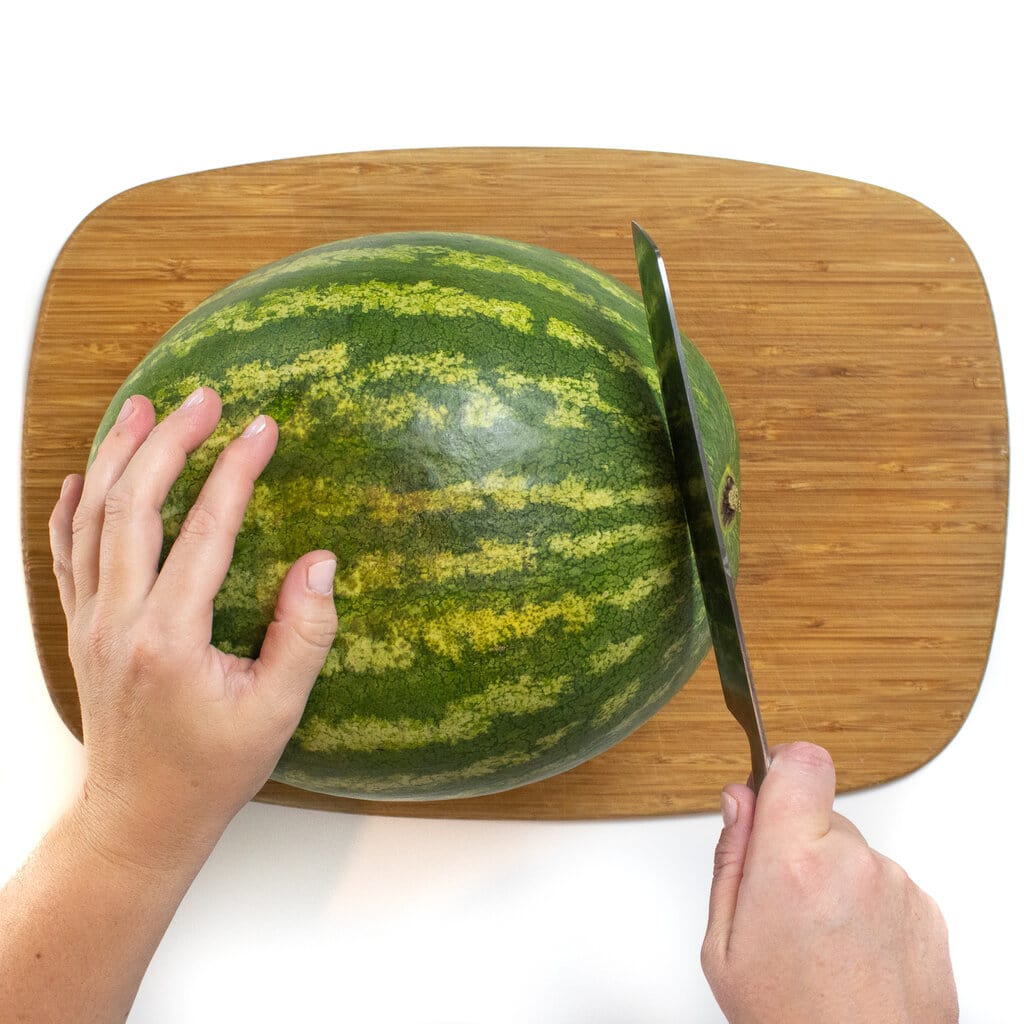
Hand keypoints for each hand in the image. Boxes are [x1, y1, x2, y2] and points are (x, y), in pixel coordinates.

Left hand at [49, 387, 338, 867]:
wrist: (139, 816)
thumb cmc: (211, 769)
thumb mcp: (277, 711)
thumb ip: (304, 633)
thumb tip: (321, 562)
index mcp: (171, 637)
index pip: (206, 529)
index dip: (235, 470)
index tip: (262, 428)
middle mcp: (118, 620)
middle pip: (135, 504)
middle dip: (170, 441)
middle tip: (205, 398)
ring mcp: (90, 622)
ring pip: (92, 518)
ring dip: (116, 456)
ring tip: (143, 407)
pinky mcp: (81, 628)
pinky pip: (66, 552)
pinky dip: (72, 506)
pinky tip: (81, 475)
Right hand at [702, 742, 957, 1023]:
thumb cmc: (788, 1021)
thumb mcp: (723, 944)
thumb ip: (731, 857)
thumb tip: (740, 800)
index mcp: (793, 864)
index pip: (801, 762)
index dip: (782, 767)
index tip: (771, 789)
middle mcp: (853, 865)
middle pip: (820, 814)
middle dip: (798, 844)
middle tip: (783, 906)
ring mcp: (897, 888)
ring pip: (853, 852)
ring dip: (835, 880)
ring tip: (820, 941)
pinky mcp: (928, 913)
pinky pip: (885, 885)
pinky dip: (868, 908)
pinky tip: (852, 953)